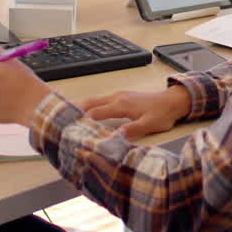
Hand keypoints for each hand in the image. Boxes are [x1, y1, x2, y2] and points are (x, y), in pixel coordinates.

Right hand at [75, 85, 189, 138]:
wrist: (173, 101)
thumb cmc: (162, 113)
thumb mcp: (149, 125)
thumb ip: (132, 130)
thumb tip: (115, 136)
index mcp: (121, 105)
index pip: (95, 113)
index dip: (82, 120)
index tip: (69, 127)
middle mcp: (117, 97)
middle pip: (90, 102)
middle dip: (74, 109)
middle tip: (58, 116)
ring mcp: (119, 95)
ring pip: (95, 100)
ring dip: (81, 106)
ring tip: (66, 113)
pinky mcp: (122, 97)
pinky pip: (101, 100)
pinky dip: (90, 105)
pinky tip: (86, 111)